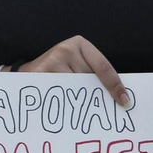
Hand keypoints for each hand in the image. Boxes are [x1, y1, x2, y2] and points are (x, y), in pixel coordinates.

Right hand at [6, 35, 130, 108]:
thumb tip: (119, 96)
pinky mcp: (41, 72)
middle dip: (94, 94)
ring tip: (74, 102)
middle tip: (101, 108)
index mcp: (80, 44)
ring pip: (76, 89)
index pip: (103, 66)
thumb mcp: (77, 65)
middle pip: (90, 80)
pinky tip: (64, 104)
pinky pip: (61, 93)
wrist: (28, 72)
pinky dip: (66, 102)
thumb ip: (93, 74)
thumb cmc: (59, 71)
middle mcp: (66, 48)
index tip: (124, 101)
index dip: (115, 85)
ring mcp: (53, 59)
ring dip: (78, 100)